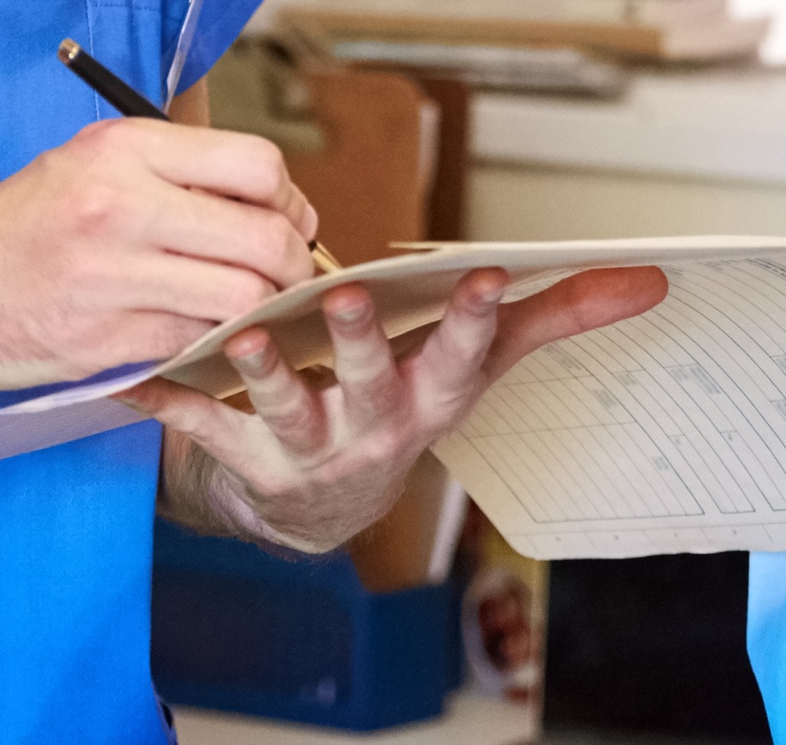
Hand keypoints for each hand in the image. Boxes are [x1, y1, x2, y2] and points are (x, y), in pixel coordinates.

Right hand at [0, 120, 320, 395]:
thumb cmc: (11, 228)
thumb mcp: (82, 164)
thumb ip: (167, 169)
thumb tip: (264, 191)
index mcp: (121, 148)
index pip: (256, 165)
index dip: (288, 199)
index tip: (284, 220)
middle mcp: (119, 203)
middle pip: (265, 237)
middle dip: (292, 266)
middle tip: (283, 278)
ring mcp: (111, 276)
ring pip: (242, 300)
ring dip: (263, 314)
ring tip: (252, 314)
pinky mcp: (102, 342)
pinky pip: (197, 344)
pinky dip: (215, 346)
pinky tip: (205, 340)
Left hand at [128, 264, 667, 552]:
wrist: (316, 508)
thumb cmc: (404, 401)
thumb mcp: (476, 365)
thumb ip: (555, 315)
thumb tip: (650, 278)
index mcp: (429, 397)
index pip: (461, 358)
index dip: (470, 321)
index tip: (484, 275)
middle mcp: (371, 426)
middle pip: (368, 379)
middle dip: (361, 341)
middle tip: (348, 296)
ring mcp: (305, 447)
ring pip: (282, 406)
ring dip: (262, 369)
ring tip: (242, 333)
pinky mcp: (241, 457)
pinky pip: (200, 428)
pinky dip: (167, 400)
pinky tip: (135, 374)